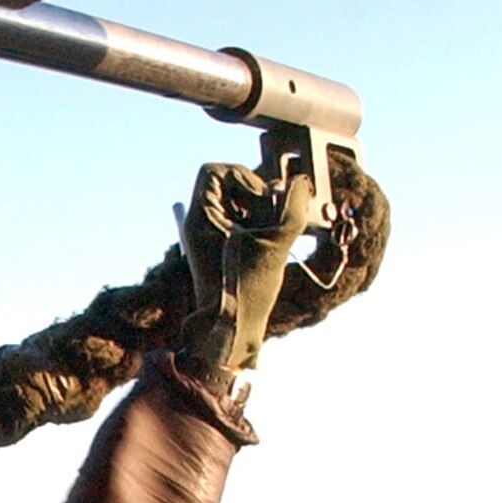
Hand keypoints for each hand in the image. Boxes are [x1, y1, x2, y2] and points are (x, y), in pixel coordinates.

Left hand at [177, 162, 313, 389]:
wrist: (230, 330)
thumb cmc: (247, 292)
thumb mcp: (276, 245)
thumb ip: (292, 209)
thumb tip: (300, 182)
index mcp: (201, 217)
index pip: (213, 172)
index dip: (241, 177)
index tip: (257, 201)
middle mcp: (200, 224)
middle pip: (226, 185)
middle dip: (255, 195)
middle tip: (268, 216)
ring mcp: (210, 237)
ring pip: (236, 204)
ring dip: (261, 211)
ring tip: (270, 232)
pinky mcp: (223, 249)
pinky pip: (240, 222)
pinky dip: (259, 226)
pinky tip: (269, 244)